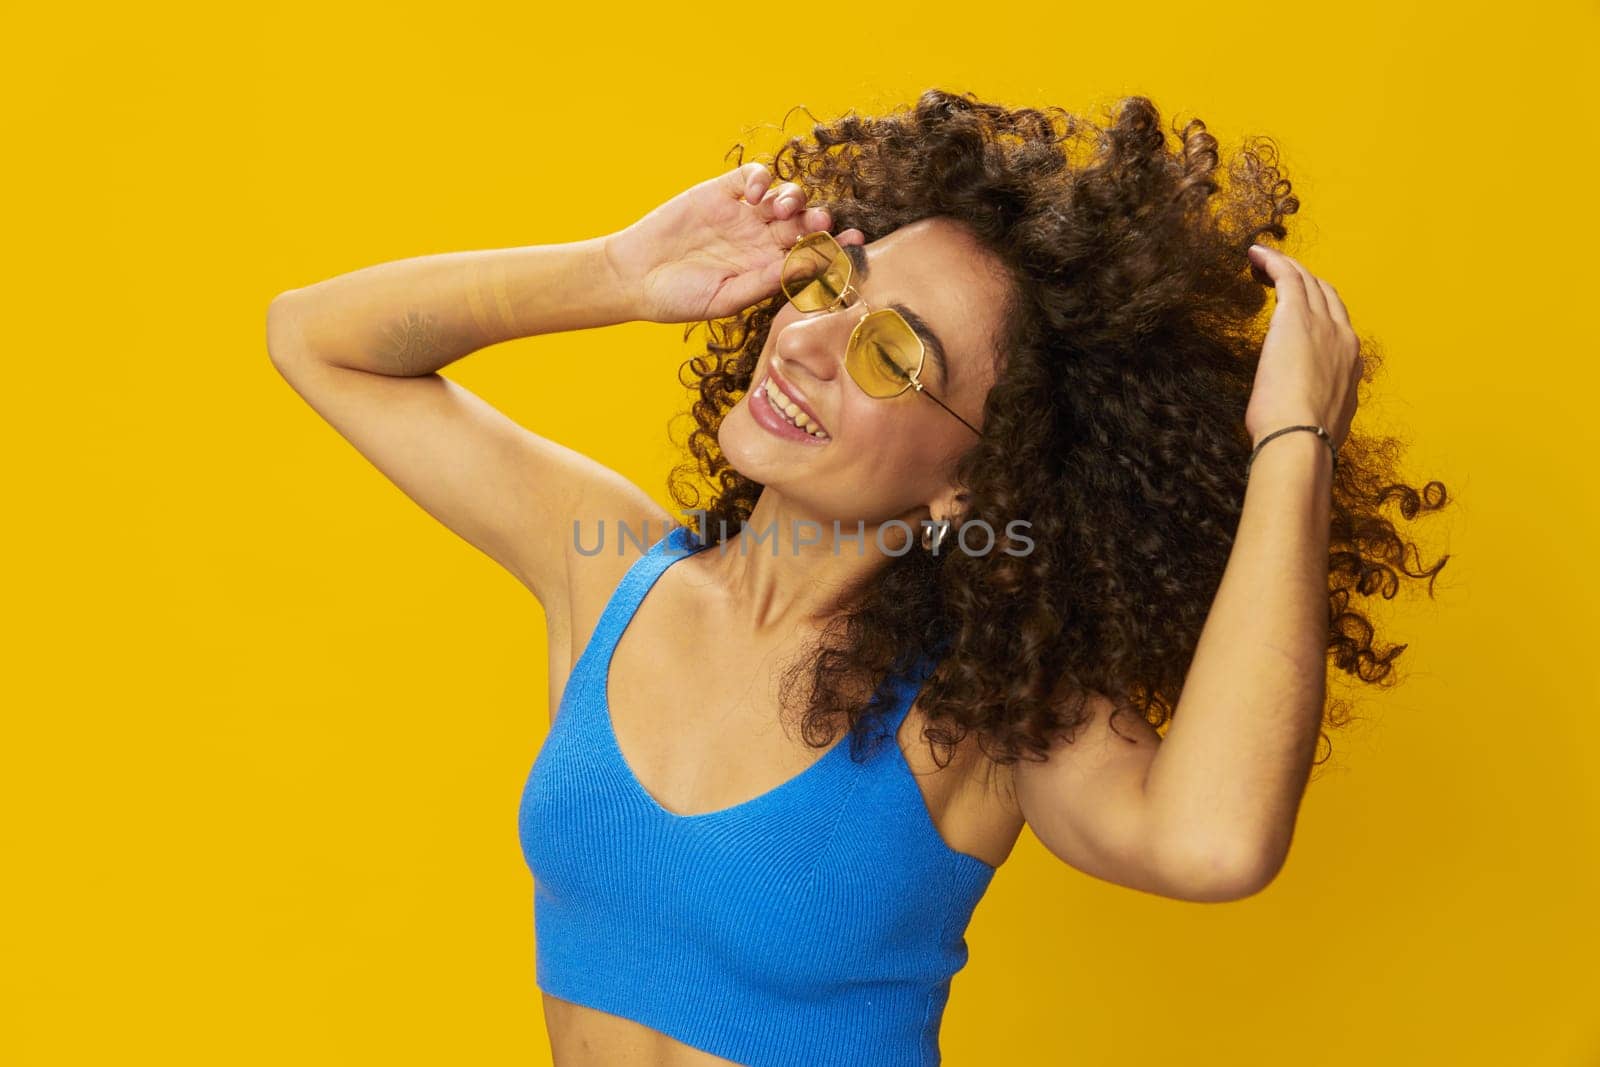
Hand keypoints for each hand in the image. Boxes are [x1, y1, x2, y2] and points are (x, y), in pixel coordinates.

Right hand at [601, 162, 863, 323]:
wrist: (635, 278)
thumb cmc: (680, 298)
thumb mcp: (726, 298)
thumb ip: (765, 283)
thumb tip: (807, 269)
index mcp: (770, 268)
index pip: (813, 253)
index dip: (836, 246)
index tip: (854, 244)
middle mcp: (762, 239)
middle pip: (805, 221)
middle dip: (818, 220)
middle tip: (819, 224)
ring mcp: (743, 214)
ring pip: (784, 196)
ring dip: (793, 198)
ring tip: (781, 210)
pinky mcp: (721, 192)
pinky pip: (752, 176)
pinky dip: (761, 178)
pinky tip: (755, 194)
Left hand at [1242, 243, 1363, 452]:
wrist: (1301, 440)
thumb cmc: (1303, 441)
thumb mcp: (1322, 422)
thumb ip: (1321, 408)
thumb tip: (1310, 414)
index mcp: (1351, 365)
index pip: (1337, 327)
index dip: (1318, 312)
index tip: (1300, 309)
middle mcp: (1344, 338)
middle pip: (1326, 296)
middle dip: (1305, 281)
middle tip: (1281, 276)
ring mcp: (1323, 325)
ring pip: (1307, 281)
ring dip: (1287, 267)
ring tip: (1264, 260)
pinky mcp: (1296, 317)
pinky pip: (1288, 277)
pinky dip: (1273, 261)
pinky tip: (1256, 254)